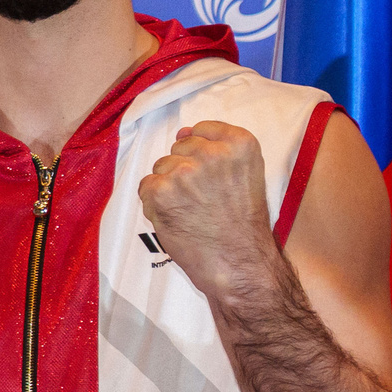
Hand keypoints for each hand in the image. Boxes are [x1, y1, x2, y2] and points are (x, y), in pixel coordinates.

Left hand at [139, 120, 274, 298]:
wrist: (237, 262)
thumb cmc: (242, 224)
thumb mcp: (245, 175)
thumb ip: (217, 148)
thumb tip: (181, 132)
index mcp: (241, 144)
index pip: (203, 130)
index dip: (201, 154)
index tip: (210, 176)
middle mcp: (213, 152)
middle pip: (179, 148)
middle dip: (184, 170)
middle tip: (202, 199)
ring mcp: (185, 171)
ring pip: (161, 167)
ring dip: (168, 187)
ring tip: (190, 210)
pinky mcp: (161, 191)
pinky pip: (146, 186)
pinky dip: (154, 203)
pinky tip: (176, 218)